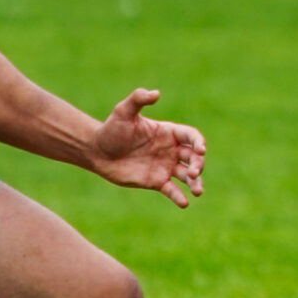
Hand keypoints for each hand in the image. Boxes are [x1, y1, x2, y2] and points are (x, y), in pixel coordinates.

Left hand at [88, 88, 206, 206]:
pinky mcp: (156, 182)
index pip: (191, 136)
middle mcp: (171, 150)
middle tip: (194, 173)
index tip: (200, 150)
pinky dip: (179, 197)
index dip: (199, 142)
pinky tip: (184, 203)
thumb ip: (139, 99)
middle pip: (194, 157)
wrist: (97, 151)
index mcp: (168, 132)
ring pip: (188, 176)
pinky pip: (172, 190)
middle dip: (199, 165)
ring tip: (198, 191)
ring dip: (196, 182)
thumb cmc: (111, 129)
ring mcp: (165, 167)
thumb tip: (156, 93)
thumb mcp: (123, 111)